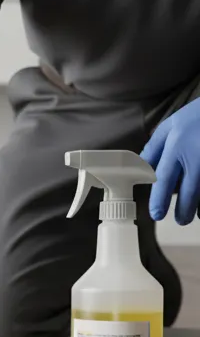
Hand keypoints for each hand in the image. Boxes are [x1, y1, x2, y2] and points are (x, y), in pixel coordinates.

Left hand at [142, 97, 199, 224]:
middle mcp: (196, 156)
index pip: (163, 179)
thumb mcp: (171, 124)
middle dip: (184, 210)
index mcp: (176, 146)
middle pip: (189, 192)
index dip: (159, 200)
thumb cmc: (197, 115)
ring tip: (195, 216)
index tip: (157, 215)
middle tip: (180, 221)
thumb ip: (155, 147)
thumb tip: (141, 167)